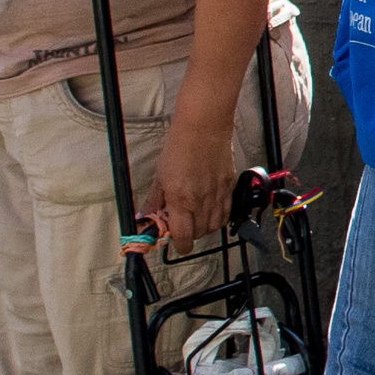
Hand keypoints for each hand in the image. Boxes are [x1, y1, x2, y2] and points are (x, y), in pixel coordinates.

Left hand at [144, 128, 236, 246]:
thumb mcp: (160, 176)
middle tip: (181, 226)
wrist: (203, 128)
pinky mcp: (229, 187)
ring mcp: (218, 194)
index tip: (175, 243)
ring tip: (196, 218)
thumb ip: (154, 201)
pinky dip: (218, 217)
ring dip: (204, 228)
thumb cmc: (180, 147)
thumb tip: (145, 217)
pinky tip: (210, 210)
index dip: (179, 245)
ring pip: (215, 226)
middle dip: (189, 235)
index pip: (183, 236)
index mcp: (181, 199)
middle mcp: (201, 200)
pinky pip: (227, 212)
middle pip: (199, 234)